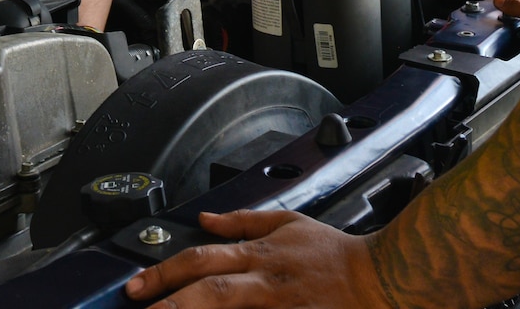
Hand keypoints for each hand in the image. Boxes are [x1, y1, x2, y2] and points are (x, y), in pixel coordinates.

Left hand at [124, 210, 388, 308]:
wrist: (383, 279)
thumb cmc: (335, 255)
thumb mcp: (288, 223)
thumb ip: (243, 221)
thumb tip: (205, 219)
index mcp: (260, 255)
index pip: (202, 259)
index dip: (164, 272)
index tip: (136, 287)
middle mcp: (266, 282)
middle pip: (210, 290)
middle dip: (170, 301)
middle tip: (139, 308)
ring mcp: (281, 308)